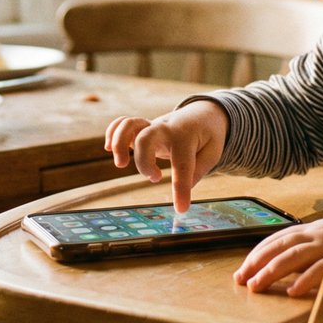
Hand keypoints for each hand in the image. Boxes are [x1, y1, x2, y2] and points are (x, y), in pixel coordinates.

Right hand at [104, 100, 227, 212]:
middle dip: (143, 161)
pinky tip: (109, 149)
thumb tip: (183, 187)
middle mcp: (166, 128)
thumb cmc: (208, 136)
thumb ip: (199, 169)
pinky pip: (122, 124)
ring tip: (120, 165)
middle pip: (146, 138)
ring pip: (129, 125)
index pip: (182, 163)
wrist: (201, 113)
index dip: (180, 188)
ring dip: (119, 143)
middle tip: (155, 178)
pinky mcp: (142, 128)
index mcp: (187, 136)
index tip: (181, 209)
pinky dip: (112, 133)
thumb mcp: (213, 151)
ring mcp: (152, 126)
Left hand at [233, 216, 322, 296]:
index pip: (279, 238)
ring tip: (257, 285)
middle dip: (258, 262)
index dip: (258, 252)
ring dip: (273, 270)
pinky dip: (307, 279)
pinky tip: (293, 291)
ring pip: (296, 255)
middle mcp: (319, 233)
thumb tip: (283, 265)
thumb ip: (310, 247)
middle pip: (281, 245)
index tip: (242, 270)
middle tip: (242, 280)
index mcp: (314, 229)